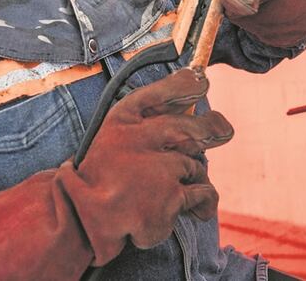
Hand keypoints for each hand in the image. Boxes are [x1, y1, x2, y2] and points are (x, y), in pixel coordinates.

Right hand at [56, 68, 232, 263]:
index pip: (158, 94)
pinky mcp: (171, 199)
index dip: (184, 86)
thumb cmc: (98, 179)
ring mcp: (158, 170)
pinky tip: (198, 209)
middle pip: (188, 128)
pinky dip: (203, 201)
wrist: (82, 223)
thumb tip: (189, 110)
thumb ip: (144, 125)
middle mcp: (140, 139)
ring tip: (174, 188)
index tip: (201, 82)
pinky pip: (202, 194)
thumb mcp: (110, 139)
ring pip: (194, 165)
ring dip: (193, 174)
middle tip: (223, 130)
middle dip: (210, 128)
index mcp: (121, 121)